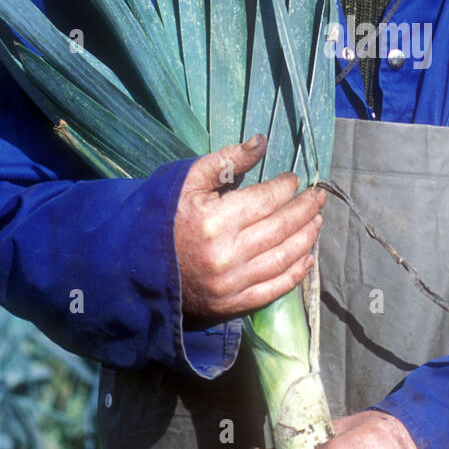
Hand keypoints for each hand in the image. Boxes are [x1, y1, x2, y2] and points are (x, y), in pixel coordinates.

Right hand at [174, 135, 325, 320]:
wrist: (130, 272)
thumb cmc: (157, 220)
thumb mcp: (183, 182)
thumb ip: (224, 161)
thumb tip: (262, 142)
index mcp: (214, 221)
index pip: (265, 200)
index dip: (285, 187)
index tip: (294, 180)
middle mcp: (227, 255)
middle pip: (281, 228)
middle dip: (305, 209)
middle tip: (318, 197)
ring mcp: (232, 284)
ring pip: (284, 258)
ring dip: (308, 238)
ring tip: (317, 221)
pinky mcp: (232, 306)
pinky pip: (275, 289)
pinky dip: (296, 273)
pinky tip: (307, 257)